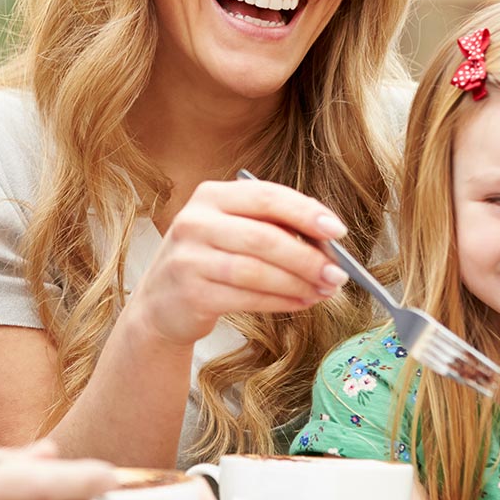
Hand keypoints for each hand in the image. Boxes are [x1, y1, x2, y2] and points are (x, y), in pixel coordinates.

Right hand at [128, 179, 349, 346]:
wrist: (160, 304)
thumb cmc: (208, 262)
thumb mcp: (231, 231)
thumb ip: (272, 227)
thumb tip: (328, 241)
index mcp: (211, 196)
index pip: (266, 196)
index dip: (306, 212)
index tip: (337, 231)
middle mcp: (195, 221)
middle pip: (264, 236)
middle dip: (308, 257)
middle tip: (338, 273)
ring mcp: (189, 258)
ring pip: (258, 270)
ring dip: (299, 283)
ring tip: (324, 291)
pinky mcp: (191, 293)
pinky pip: (247, 297)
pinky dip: (281, 301)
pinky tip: (301, 303)